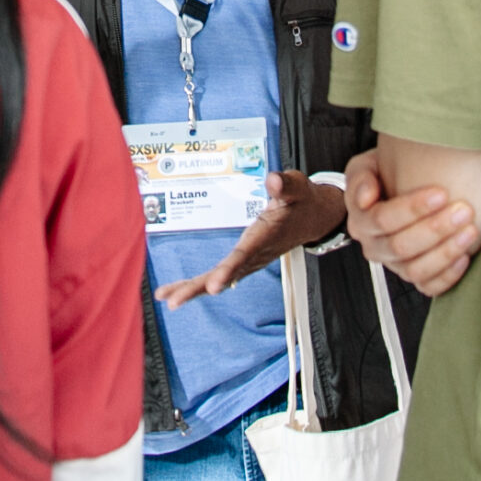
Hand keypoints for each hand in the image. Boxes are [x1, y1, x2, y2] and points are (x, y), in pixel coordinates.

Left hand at [155, 173, 346, 308]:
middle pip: (226, 274)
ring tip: (167, 297)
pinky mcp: (244, 261)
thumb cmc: (301, 200)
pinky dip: (197, 284)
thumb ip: (285, 184)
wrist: (314, 217)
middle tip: (175, 300)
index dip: (229, 270)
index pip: (245, 254)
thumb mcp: (297, 186)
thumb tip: (272, 180)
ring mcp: (250, 260)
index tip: (214, 285)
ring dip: (192, 289)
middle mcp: (256, 253)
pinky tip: (177, 291)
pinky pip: (219, 275)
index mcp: (266, 235)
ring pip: (219, 279)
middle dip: (199, 287)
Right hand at [344, 148, 479, 296]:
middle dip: (435, 229)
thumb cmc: (385, 177)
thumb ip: (360, 177)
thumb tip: (365, 197)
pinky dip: (448, 276)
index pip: (382, 219)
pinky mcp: (414, 277)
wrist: (398, 191)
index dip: (412, 208)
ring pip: (415, 270)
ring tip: (469, 231)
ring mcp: (394, 265)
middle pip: (400, 246)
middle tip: (463, 211)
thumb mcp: (366, 167)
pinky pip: (428, 287)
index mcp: (362, 221)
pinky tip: (464, 256)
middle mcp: (375, 246)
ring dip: (445, 252)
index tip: (440, 193)